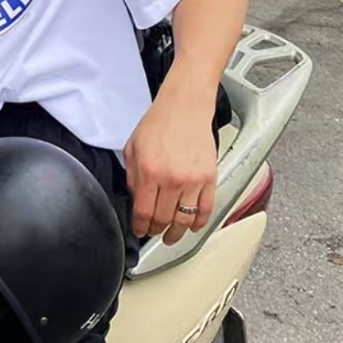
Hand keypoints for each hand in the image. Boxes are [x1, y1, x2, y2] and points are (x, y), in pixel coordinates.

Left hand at [123, 80, 217, 245]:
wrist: (185, 107)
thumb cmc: (159, 123)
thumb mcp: (132, 147)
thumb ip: (132, 177)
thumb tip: (135, 200)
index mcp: (149, 171)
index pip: (143, 212)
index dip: (140, 227)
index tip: (139, 230)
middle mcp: (172, 179)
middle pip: (163, 219)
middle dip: (156, 231)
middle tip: (154, 233)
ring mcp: (193, 180)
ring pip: (184, 220)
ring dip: (177, 232)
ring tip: (171, 235)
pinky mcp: (210, 178)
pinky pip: (206, 210)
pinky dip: (199, 223)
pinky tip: (192, 226)